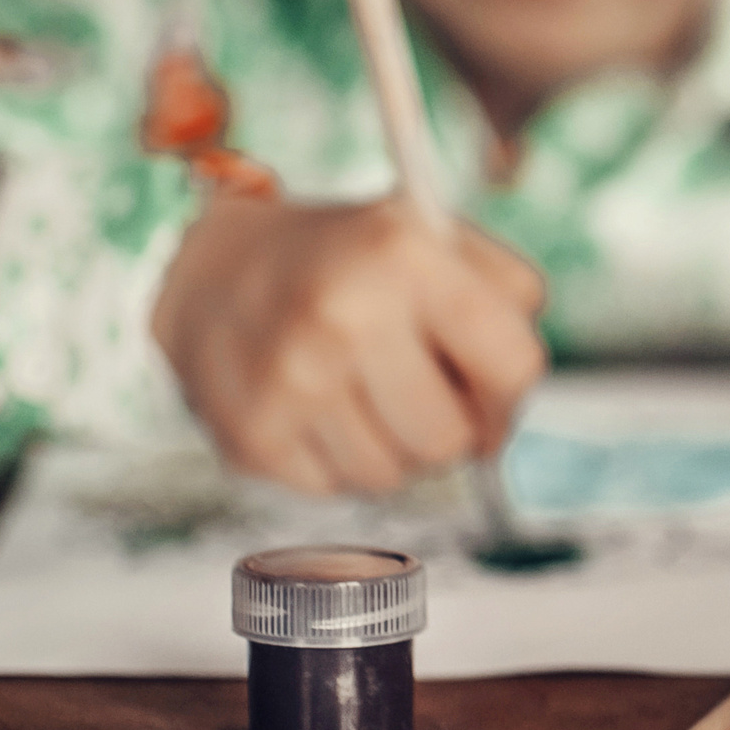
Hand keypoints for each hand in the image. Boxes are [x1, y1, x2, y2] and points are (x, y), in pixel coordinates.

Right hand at [152, 194, 547, 494]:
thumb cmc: (352, 262)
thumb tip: (513, 397)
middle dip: (453, 427)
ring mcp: (291, 382)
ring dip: (397, 449)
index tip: (492, 387)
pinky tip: (324, 412)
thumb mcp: (441, 238)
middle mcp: (344, 318)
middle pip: (450, 439)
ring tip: (370, 397)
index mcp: (404, 256)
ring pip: (395, 476)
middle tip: (427, 395)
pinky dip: (341, 462)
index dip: (512, 391)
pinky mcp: (251, 437)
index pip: (513, 368)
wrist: (216, 271)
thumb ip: (508, 299)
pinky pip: (338, 491)